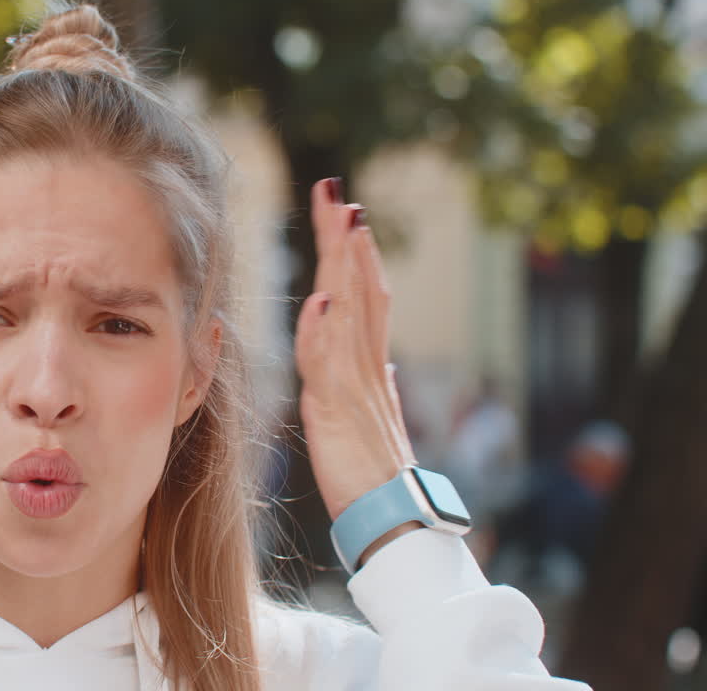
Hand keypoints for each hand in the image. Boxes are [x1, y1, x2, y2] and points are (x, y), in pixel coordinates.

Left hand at [294, 178, 415, 523]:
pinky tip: (320, 303)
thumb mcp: (367, 417)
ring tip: (341, 225)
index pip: (363, 295)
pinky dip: (325, 333)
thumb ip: (372, 384)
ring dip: (344, 268)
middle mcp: (368, 365)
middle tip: (338, 193)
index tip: (345, 212)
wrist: (392, 518)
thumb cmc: (372, 472)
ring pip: (352, 314)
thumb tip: (386, 363)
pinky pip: (332, 366)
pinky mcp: (342, 410)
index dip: (354, 253)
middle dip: (347, 240)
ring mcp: (357, 384)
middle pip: (359, 289)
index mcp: (369, 364)